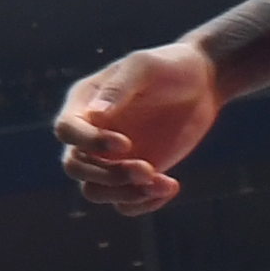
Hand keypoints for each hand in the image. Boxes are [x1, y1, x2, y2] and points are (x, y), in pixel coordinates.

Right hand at [50, 42, 222, 218]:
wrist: (202, 84)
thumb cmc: (168, 66)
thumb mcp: (144, 67)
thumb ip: (118, 88)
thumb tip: (94, 115)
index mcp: (84, 103)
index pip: (67, 130)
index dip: (88, 143)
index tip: (125, 143)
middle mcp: (90, 134)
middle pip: (75, 167)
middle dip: (108, 175)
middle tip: (147, 169)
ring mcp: (110, 158)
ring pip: (95, 191)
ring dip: (125, 194)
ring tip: (164, 182)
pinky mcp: (134, 175)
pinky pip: (124, 204)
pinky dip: (144, 203)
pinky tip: (171, 185)